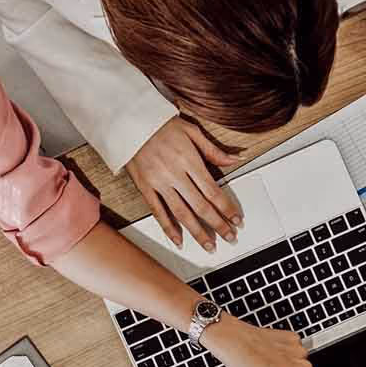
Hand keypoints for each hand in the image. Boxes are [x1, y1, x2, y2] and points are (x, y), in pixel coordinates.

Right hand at [123, 116, 242, 250]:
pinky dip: (168, 228)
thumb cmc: (161, 124)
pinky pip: (157, 211)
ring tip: (209, 245)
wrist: (129, 121)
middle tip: (230, 238)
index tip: (236, 220)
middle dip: (217, 224)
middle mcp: (174, 173)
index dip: (227, 208)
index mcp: (188, 159)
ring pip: (181, 213)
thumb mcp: (191, 130)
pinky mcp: (144, 187)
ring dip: (197, 232)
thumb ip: (214, 150)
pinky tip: (178, 240)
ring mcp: (158, 182)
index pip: (213, 191)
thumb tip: (236, 159)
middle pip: (200, 206)